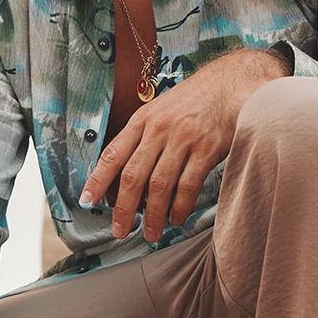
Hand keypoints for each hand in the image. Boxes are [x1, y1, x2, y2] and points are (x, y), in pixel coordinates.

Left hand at [81, 48, 288, 243]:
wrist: (230, 84)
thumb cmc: (192, 102)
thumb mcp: (159, 110)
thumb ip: (141, 137)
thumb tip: (121, 173)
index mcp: (142, 120)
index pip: (113, 154)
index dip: (97, 179)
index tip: (86, 200)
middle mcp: (159, 129)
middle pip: (133, 175)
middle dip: (123, 208)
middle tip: (118, 231)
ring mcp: (183, 139)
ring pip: (159, 185)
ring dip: (152, 214)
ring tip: (150, 233)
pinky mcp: (207, 149)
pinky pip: (188, 185)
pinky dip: (179, 206)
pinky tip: (175, 218)